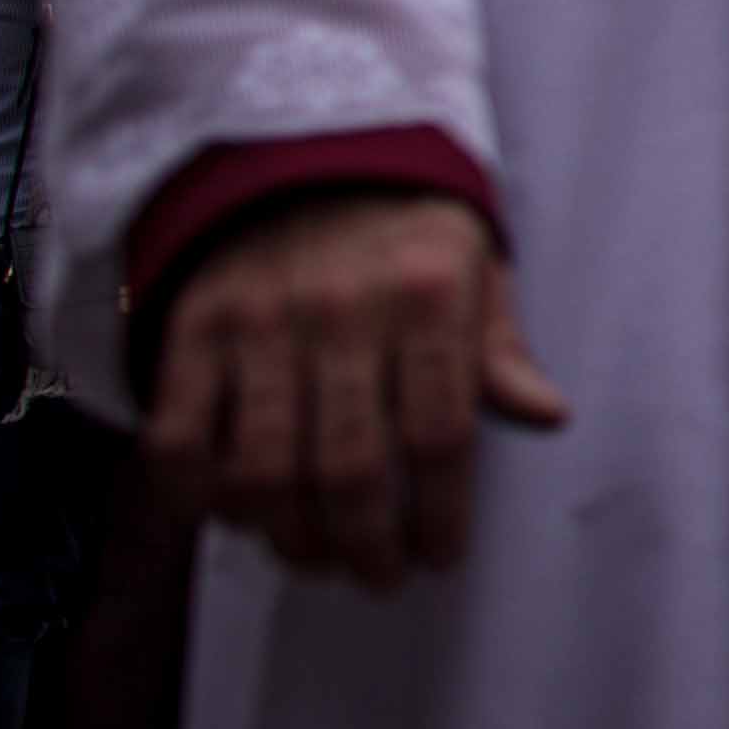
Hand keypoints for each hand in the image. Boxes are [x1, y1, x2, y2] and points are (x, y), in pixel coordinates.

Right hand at [146, 187, 566, 586]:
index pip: (440, 435)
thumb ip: (501, 351)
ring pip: (262, 468)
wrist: (301, 152)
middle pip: (349, 468)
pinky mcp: (191, 329)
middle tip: (376, 576)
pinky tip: (230, 517)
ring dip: (288, 536)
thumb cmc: (404, 233)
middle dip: (366, 545)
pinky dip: (196, 496)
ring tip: (314, 557)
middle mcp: (342, 311)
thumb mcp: (474, 270)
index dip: (439, 516)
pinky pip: (179, 437)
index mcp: (427, 297)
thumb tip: (549, 417)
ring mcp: (258, 322)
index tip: (439, 558)